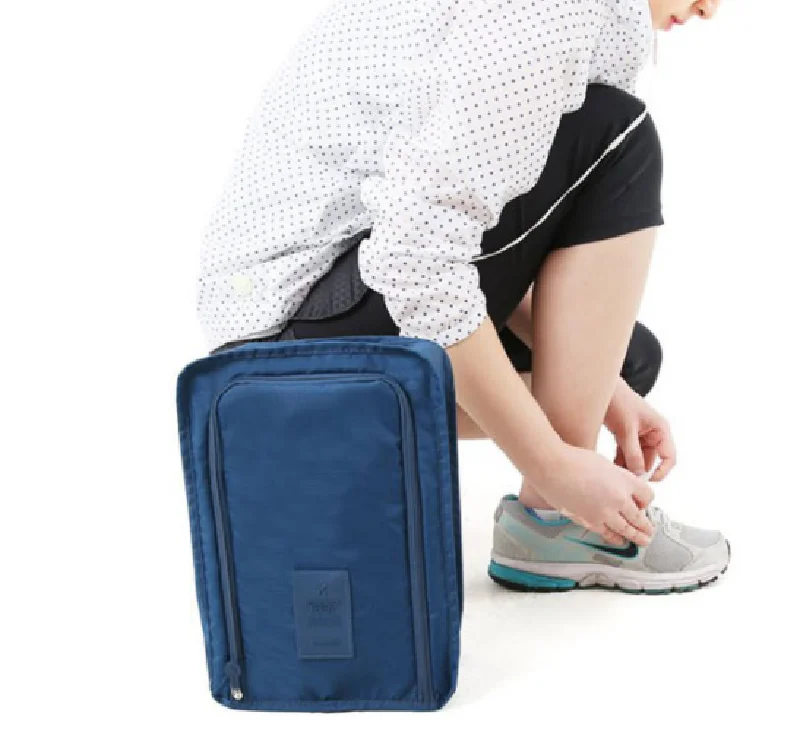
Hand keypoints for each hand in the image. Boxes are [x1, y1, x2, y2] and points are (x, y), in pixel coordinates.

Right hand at [523, 443, 654, 546]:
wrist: (553, 467)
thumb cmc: (574, 460)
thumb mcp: (604, 464)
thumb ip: (616, 478)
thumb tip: (619, 489)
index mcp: (625, 480)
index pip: (647, 496)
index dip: (646, 501)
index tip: (643, 503)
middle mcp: (619, 498)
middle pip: (640, 518)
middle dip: (646, 527)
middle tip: (649, 532)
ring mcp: (605, 512)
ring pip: (627, 530)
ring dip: (636, 537)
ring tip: (642, 541)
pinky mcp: (590, 521)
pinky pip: (608, 534)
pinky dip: (616, 539)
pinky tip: (619, 540)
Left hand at [604, 377, 675, 481]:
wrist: (600, 388)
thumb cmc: (618, 402)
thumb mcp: (625, 430)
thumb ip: (633, 453)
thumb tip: (638, 474)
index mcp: (660, 429)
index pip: (669, 457)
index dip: (661, 471)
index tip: (647, 481)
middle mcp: (653, 433)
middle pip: (651, 460)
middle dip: (640, 471)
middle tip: (625, 480)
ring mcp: (640, 435)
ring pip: (638, 458)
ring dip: (628, 467)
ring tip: (615, 475)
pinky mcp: (626, 435)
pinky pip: (627, 453)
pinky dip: (620, 460)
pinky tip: (610, 468)